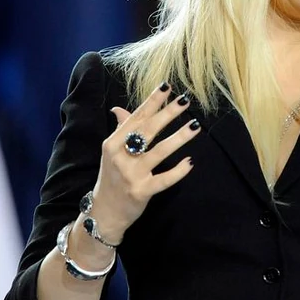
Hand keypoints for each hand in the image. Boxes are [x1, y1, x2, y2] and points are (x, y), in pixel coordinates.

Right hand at [91, 83, 200, 242]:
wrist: (104, 212)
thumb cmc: (111, 178)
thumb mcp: (111, 152)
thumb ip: (120, 130)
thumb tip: (119, 109)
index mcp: (113, 143)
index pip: (136, 117)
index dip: (152, 101)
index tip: (167, 86)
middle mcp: (120, 156)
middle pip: (147, 130)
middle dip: (167, 114)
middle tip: (185, 100)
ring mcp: (131, 174)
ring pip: (159, 152)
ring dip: (178, 137)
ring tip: (195, 126)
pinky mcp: (141, 191)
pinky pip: (164, 180)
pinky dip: (177, 171)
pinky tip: (190, 162)